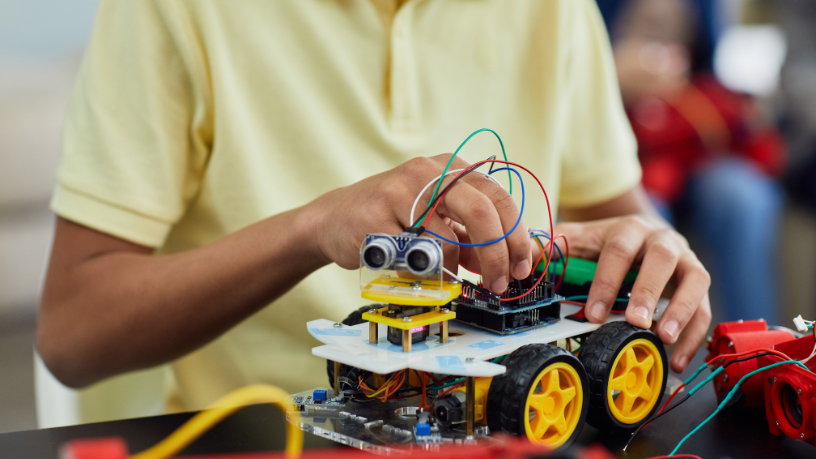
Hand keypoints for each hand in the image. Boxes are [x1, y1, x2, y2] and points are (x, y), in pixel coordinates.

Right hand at [308, 154, 532, 293]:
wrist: (332, 220)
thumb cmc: (391, 220)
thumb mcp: (438, 221)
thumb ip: (473, 238)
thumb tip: (513, 262)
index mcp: (450, 168)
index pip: (499, 198)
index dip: (517, 237)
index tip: (522, 268)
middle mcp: (428, 171)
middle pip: (481, 213)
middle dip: (497, 256)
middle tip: (499, 284)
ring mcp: (400, 190)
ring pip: (447, 240)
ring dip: (453, 270)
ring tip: (444, 276)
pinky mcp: (376, 216)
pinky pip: (412, 255)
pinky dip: (422, 271)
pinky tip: (415, 269)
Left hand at [555, 215, 711, 372]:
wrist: (641, 232)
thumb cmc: (606, 243)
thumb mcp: (578, 238)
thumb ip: (553, 248)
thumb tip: (523, 261)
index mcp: (629, 228)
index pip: (618, 251)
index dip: (606, 281)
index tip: (593, 313)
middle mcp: (663, 239)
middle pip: (662, 258)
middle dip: (648, 291)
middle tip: (635, 322)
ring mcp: (686, 259)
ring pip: (695, 279)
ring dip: (681, 311)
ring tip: (663, 339)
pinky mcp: (698, 282)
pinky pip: (705, 306)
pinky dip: (695, 333)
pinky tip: (678, 358)